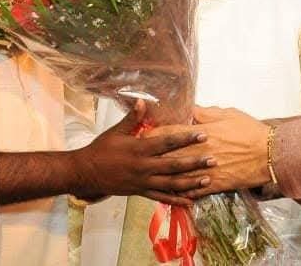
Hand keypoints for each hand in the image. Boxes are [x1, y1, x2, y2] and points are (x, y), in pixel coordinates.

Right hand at [70, 100, 212, 206]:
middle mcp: (144, 167)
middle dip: (195, 163)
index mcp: (139, 149)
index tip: (202, 135)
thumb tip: (142, 101)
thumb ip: (132, 118)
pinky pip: (161, 198)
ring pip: (171, 184)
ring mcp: (143, 182)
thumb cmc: (101, 150)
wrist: (86, 173)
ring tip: (207, 180)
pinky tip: (190, 201)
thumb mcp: (116, 131)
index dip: (186, 138)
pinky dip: (176, 200)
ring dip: (190, 182)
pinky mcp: (141, 192)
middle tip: (213, 160)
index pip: (167, 143)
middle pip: (174, 165)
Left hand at [146, 106, 271, 197]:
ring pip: (177, 175)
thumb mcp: (227, 114)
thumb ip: (205, 113)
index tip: (142, 134)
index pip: (169, 133)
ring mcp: (205, 171)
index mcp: (200, 133)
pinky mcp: (214, 185)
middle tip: (136, 157)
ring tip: (147, 176)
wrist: (269, 155)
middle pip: (167, 155)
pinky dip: (181, 193)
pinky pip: (193, 190)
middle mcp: (198, 153)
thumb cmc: (250, 131)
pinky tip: (170, 195)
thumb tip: (190, 110)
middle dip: (151, 156)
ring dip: (161, 176)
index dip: (153, 133)